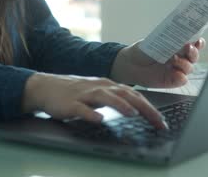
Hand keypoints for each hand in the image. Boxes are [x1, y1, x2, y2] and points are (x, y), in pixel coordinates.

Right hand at [21, 73, 166, 128]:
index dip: (150, 108)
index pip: (134, 95)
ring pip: (106, 97)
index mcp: (109, 85)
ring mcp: (85, 94)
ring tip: (133, 114)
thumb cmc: (75, 92)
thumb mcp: (99, 93)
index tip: (162, 122)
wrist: (45, 87)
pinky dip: (91, 114)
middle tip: (157, 121)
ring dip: (120, 105)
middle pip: (126, 95)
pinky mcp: (70, 103)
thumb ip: (116, 99)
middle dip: (144, 108)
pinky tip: (98, 119)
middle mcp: (100, 87)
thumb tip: (138, 110)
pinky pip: (82, 109)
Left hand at [109, 38, 204, 88]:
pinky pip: (182, 80)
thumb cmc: (144, 50)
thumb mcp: (157, 42)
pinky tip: (176, 73)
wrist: (131, 64)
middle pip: (194, 56)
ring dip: (185, 63)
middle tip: (188, 47)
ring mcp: (177, 69)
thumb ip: (170, 41)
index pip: (194, 43)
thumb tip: (183, 38)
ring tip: (174, 59)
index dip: (198, 42)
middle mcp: (181, 57)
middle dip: (194, 52)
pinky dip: (181, 76)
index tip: (198, 39)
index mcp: (179, 46)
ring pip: (190, 68)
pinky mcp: (173, 80)